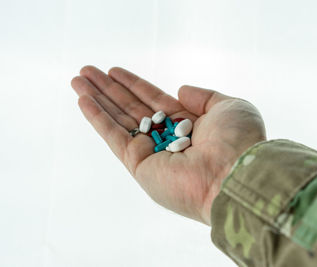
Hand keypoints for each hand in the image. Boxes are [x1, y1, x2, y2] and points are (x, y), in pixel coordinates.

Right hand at [71, 66, 265, 224]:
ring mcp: (151, 153)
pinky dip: (97, 118)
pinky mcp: (139, 165)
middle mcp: (167, 138)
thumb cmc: (238, 142)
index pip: (153, 100)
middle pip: (131, 108)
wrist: (234, 175)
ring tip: (78, 80)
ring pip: (118, 120)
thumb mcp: (228, 107)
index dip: (133, 84)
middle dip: (109, 89)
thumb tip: (180, 89)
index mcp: (188, 125)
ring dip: (97, 100)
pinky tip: (83, 100)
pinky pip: (114, 137)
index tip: (113, 70)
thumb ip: (204, 96)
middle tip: (86, 71)